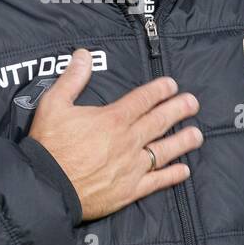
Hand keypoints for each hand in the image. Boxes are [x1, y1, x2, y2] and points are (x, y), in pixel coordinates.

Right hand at [29, 48, 202, 221]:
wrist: (46, 186)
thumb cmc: (49, 145)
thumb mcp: (54, 104)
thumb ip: (72, 79)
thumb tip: (84, 54)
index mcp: (113, 119)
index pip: (143, 99)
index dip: (160, 90)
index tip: (172, 84)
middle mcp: (128, 141)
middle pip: (159, 121)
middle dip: (179, 110)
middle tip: (193, 103)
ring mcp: (131, 167)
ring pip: (164, 151)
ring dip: (183, 141)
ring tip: (197, 134)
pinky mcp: (129, 190)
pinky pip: (156, 182)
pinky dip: (172, 176)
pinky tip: (184, 171)